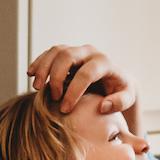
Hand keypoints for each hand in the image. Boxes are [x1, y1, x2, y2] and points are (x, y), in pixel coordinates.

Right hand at [28, 45, 142, 130]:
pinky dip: (39, 62)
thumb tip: (103, 106)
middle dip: (55, 76)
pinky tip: (31, 74)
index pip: (86, 73)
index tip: (65, 109)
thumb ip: (120, 102)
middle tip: (53, 98)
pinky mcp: (67, 53)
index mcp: (105, 62)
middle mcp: (90, 52)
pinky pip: (50, 53)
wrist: (116, 77)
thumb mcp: (128, 97)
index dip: (73, 91)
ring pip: (56, 51)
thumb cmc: (121, 89)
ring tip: (36, 87)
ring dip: (43, 67)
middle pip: (67, 56)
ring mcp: (77, 51)